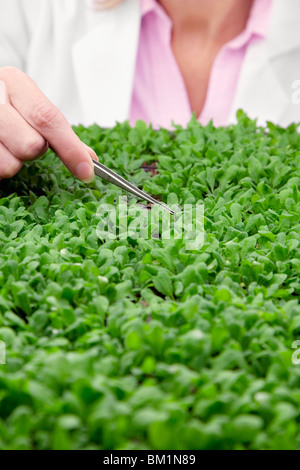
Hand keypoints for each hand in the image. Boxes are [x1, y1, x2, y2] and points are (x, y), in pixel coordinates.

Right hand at [0, 67, 96, 181]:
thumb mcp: (30, 106)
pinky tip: (0, 150)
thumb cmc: (7, 107)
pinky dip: (1, 166)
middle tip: (26, 139)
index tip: (87, 170)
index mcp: (13, 82)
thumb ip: (60, 132)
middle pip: (32, 145)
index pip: (47, 118)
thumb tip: (90, 160)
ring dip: (14, 161)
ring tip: (6, 144)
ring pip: (11, 164)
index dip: (70, 148)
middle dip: (36, 150)